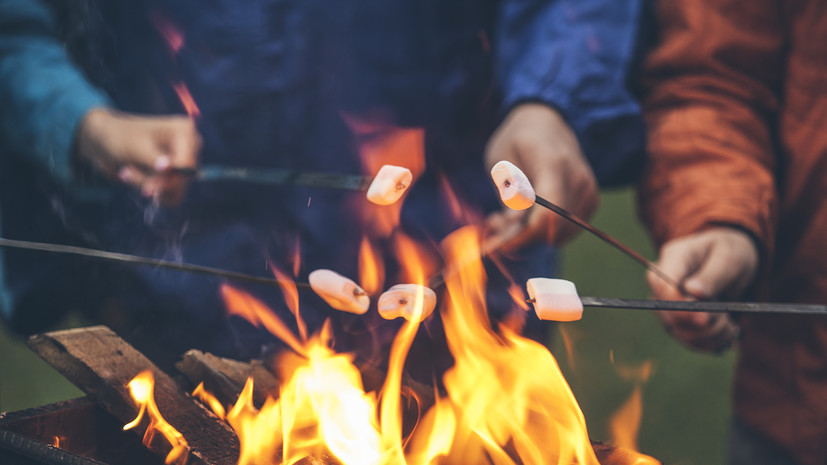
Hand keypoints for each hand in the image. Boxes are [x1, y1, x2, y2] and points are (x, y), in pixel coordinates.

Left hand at [77, 108, 200, 205]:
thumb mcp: (135, 147)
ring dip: (146, 185)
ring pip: (174, 191)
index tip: (148, 190)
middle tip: (126, 174)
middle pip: (183, 180)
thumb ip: (152, 159)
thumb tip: (168, 168)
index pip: (188, 164)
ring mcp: (182, 163)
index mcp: (185, 132)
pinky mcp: (174, 176)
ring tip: (127, 172)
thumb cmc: (120, 136)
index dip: (171, 180)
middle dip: (154, 182)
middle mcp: (189, 148)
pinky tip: (134, 176)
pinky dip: (148, 189)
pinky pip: (169, 196)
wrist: (104, 142)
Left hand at [483, 103, 597, 253]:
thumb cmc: (516, 141)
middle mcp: (578, 180)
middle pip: (552, 230)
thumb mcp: (501, 164)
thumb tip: (513, 231)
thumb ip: (509, 198)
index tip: (497, 245)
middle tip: (493, 225)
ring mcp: (589, 191)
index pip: (547, 217)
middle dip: (520, 238)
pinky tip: (524, 216)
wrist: (546, 123)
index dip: (522, 238)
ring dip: (529, 236)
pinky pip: (566, 230)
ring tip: (504, 218)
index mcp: (553, 164)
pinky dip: (543, 231)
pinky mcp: (591, 201)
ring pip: (559, 235)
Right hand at [649, 227, 758, 352]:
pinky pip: (689, 340)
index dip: (678, 305)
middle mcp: (662, 283)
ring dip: (710, 333)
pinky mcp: (677, 322)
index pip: (661, 284)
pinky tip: (726, 329)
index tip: (704, 316)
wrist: (731, 264)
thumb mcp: (729, 257)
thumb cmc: (728, 253)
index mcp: (673, 259)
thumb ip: (712, 274)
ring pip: (679, 330)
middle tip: (726, 318)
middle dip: (701, 322)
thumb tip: (693, 291)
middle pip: (667, 312)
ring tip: (729, 323)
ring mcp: (667, 304)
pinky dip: (711, 340)